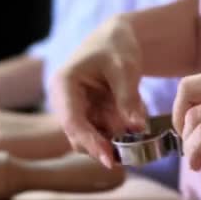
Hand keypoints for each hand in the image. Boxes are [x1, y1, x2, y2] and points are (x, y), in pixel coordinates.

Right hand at [50, 16, 146, 167]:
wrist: (116, 39)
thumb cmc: (117, 46)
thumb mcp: (125, 68)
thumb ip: (128, 98)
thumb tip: (136, 128)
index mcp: (63, 83)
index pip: (72, 122)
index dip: (90, 143)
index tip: (109, 159)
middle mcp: (63, 101)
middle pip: (78, 137)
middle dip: (104, 146)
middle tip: (132, 154)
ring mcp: (74, 111)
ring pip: (91, 140)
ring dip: (114, 140)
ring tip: (137, 123)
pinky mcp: (87, 117)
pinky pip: (102, 135)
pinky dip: (119, 134)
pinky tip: (135, 121)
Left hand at [172, 53, 200, 169]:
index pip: (196, 82)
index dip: (185, 104)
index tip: (188, 122)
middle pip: (187, 94)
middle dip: (179, 119)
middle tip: (187, 138)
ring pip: (193, 118)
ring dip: (187, 141)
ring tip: (195, 157)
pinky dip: (192, 150)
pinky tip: (197, 163)